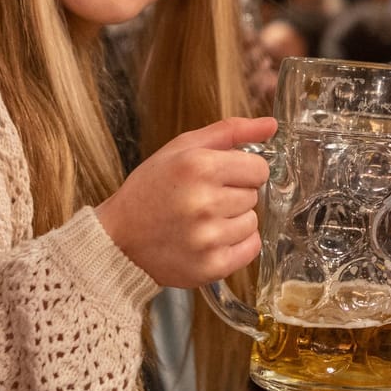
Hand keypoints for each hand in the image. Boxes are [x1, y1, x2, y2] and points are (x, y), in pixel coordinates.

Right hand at [95, 116, 275, 287]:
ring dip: (234, 220)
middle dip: (233, 194)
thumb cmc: (150, 189)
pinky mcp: (211, 266)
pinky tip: (211, 238)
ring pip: (252, 222)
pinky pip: (251, 249)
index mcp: (198, 167)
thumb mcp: (182, 148)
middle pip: (254, 195)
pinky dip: (236, 244)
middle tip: (202, 199)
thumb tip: (271, 124)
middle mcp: (204, 202)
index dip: (242, 170)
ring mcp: (208, 238)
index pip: (258, 168)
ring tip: (203, 220)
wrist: (119, 239)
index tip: (222, 176)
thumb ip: (230, 131)